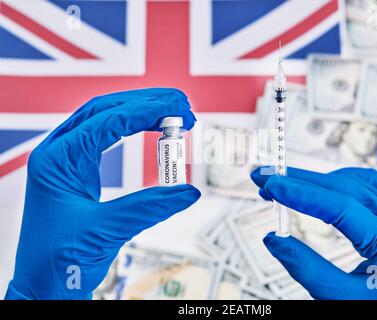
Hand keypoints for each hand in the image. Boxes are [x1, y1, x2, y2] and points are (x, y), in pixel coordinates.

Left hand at [5, 88, 200, 299]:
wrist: (43, 285)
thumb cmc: (59, 262)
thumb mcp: (105, 232)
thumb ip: (147, 208)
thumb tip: (189, 191)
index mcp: (58, 161)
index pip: (107, 121)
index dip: (146, 111)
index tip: (177, 108)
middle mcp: (60, 153)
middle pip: (106, 109)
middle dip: (146, 103)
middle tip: (181, 105)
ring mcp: (67, 160)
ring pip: (105, 118)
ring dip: (140, 111)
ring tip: (173, 113)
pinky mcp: (78, 170)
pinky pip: (106, 135)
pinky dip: (132, 127)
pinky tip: (151, 127)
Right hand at [251, 166, 376, 299]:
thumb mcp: (344, 298)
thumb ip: (308, 269)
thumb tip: (274, 240)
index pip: (340, 206)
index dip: (301, 193)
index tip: (271, 186)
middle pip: (341, 186)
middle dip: (298, 179)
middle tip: (264, 177)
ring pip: (350, 180)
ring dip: (313, 179)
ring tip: (283, 184)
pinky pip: (362, 184)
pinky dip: (334, 181)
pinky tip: (317, 185)